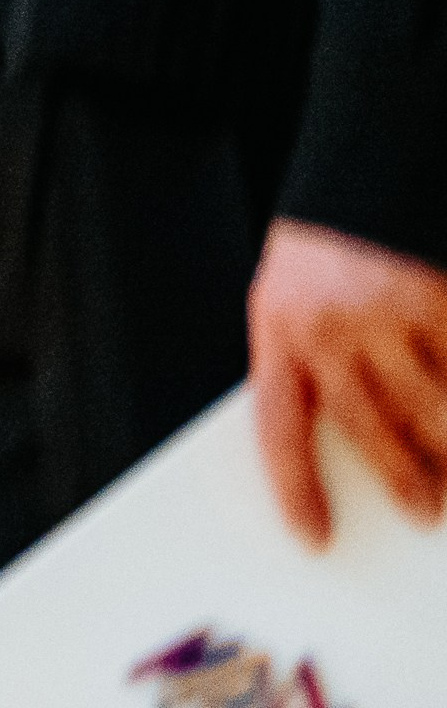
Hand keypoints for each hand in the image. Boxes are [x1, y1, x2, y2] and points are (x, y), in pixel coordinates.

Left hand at [249, 219, 446, 547]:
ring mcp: (389, 313)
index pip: (279, 432)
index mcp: (277, 336)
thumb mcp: (288, 306)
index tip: (315, 538)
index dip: (296, 491)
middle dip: (402, 478)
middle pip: (371, 427)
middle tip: (425, 513)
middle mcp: (330, 329)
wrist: (362, 170)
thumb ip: (311, 368)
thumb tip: (362, 444)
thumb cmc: (321, 253)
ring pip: (430, 404)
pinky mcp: (438, 296)